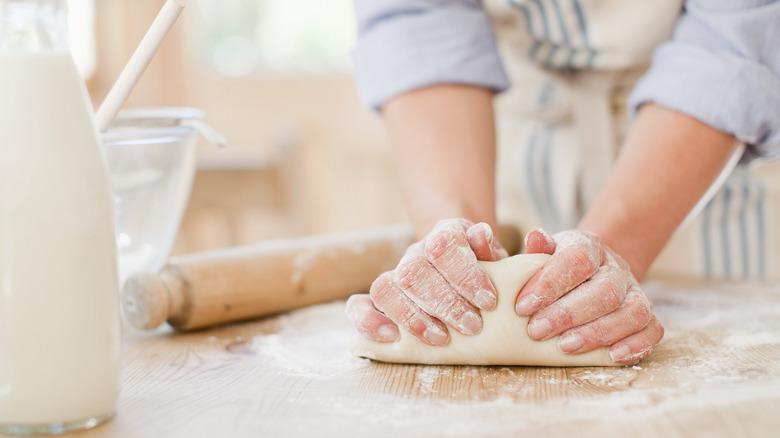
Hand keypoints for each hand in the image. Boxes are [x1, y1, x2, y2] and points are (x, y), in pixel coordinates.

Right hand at [346, 219, 507, 345]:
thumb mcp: (496, 258)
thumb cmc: (486, 269)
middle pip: (414, 271)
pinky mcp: (381, 300)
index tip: (488, 302)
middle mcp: (416, 253)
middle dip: (445, 303)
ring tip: (441, 339)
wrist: (465, 268)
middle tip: (472, 326)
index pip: (443, 245)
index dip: (464, 274)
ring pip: (385, 288)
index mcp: (445, 235)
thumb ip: (491, 249)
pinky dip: (369, 322)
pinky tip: (392, 338)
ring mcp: (395, 275)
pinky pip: (358, 306)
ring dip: (412, 318)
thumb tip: (481, 235)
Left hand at [517, 229, 663, 363]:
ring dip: (597, 333)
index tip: (522, 306)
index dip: (550, 284)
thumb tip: (534, 237)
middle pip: (605, 291)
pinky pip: (653, 330)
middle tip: (536, 331)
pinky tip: (611, 357)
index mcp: (590, 246)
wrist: (592, 272)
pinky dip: (636, 345)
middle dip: (568, 314)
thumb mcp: (545, 254)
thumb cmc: (559, 268)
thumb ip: (539, 250)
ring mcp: (636, 292)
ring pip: (632, 312)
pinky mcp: (648, 316)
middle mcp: (617, 268)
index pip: (577, 260)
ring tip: (565, 347)